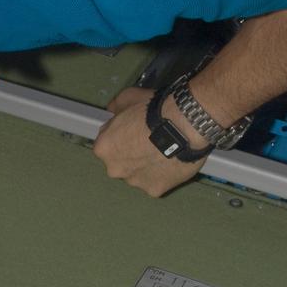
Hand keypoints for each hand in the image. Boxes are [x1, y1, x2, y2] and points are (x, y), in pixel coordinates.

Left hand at [93, 87, 208, 196]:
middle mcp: (114, 169)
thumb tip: (112, 110)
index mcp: (104, 148)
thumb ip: (116, 107)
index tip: (134, 132)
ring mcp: (134, 182)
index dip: (122, 137)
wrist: (183, 125)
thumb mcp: (128, 97)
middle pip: (121, 163)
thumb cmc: (154, 110)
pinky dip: (163, 176)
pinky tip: (172, 162)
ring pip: (138, 175)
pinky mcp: (154, 190)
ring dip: (147, 167)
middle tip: (150, 142)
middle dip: (133, 155)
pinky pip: (157, 183)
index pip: (108, 144)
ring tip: (164, 152)